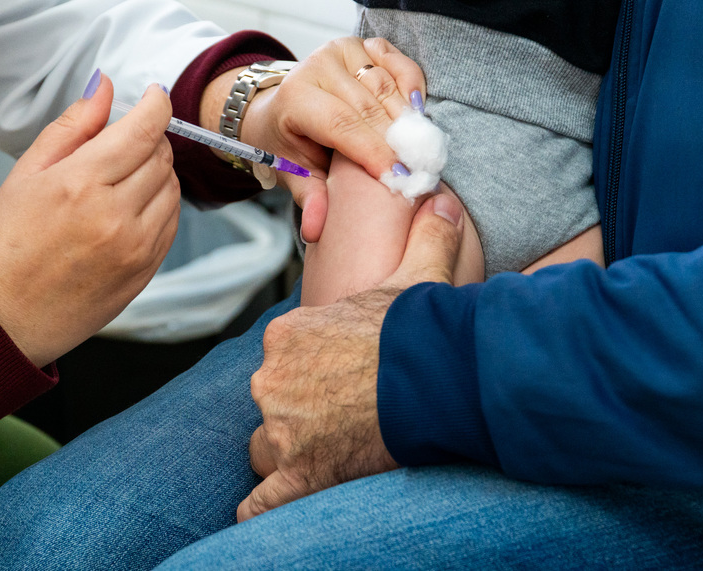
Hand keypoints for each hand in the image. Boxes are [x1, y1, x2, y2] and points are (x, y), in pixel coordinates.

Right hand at [0, 74, 180, 367]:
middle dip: (149, 139)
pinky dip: (159, 205)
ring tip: (120, 181)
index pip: (143, 130)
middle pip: (162, 156)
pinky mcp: (147, 268)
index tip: (155, 95)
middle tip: (124, 143)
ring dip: (157, 173)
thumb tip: (106, 85)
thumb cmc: (11, 240)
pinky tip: (128, 210)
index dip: (156, 104)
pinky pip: (172, 221)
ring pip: (172, 187)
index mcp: (80, 184)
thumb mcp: (28, 173)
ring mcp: (136, 246)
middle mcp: (115, 215)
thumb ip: (73, 126)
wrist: (7, 314)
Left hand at [238, 193, 465, 520]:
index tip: (340, 378)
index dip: (309, 370)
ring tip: (330, 451)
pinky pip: (260, 500)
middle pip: (271, 400)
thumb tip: (442, 199)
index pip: (282, 357)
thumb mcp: (419, 276)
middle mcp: (272, 379)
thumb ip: (425, 237)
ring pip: (265, 446)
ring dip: (289, 451)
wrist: (434, 380)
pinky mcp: (295, 475)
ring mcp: (281, 429)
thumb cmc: (419, 332)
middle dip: (297, 410)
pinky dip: (268, 503)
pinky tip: (285, 498)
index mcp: (288, 334)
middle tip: (340, 416)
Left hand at [239, 36, 425, 241]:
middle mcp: (318, 66)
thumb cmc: (287, 142)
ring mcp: (342, 51)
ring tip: (425, 151)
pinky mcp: (363, 46)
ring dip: (411, 119)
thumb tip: (317, 229)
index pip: (342, 125)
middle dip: (400, 141)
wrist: (278, 106)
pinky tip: (421, 114)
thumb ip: (309, 198)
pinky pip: (399, 64)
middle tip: (423, 171)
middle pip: (371, 107)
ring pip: (388, 87)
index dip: (375, 152)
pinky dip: (414, 88)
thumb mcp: (292, 172)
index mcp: (296, 97)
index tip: (401, 178)